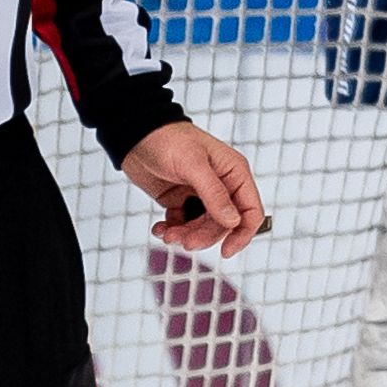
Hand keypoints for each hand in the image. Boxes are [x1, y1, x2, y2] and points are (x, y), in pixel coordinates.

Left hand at [120, 121, 267, 255]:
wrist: (135, 134)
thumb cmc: (168, 139)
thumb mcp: (193, 165)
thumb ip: (214, 194)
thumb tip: (233, 221)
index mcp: (234, 173)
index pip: (250, 211)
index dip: (242, 234)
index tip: (226, 252)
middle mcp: (222, 185)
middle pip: (223, 225)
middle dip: (204, 236)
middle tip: (184, 242)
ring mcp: (200, 194)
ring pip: (202, 228)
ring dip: (186, 235)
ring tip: (168, 234)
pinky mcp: (181, 200)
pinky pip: (183, 224)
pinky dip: (172, 230)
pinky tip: (160, 228)